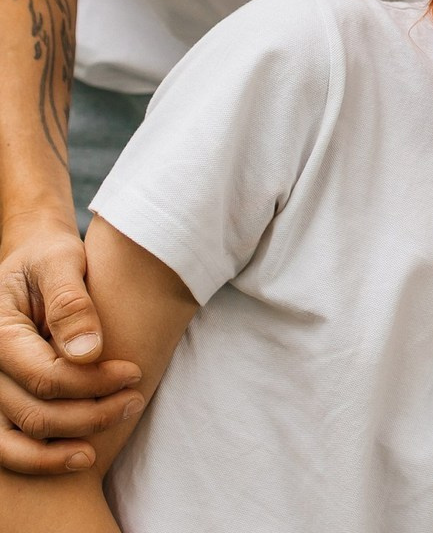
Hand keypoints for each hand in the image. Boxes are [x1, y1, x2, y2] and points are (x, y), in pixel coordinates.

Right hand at [0, 219, 142, 472]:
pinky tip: (84, 452)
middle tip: (136, 399)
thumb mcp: (60, 262)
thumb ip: (71, 303)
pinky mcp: (0, 402)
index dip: (93, 382)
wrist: (34, 263)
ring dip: (71, 442)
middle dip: (91, 414)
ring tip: (120, 418)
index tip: (134, 372)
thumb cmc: (50, 258)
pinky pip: (10, 446)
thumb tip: (89, 352)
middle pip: (37, 414)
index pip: (46, 377)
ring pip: (21, 439)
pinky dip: (44, 458)